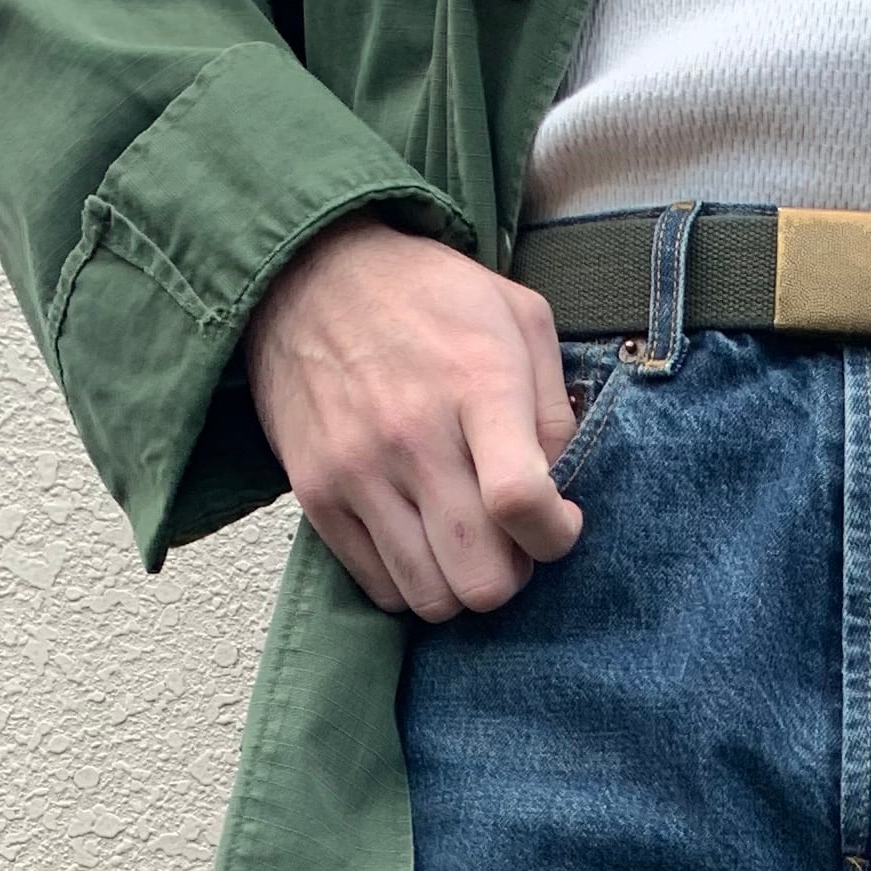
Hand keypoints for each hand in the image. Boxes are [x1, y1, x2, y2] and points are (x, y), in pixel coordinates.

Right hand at [243, 217, 584, 619]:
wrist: (310, 272)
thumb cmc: (429, 298)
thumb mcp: (519, 318)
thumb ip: (555, 409)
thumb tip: (561, 492)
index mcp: (476, 385)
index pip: (520, 501)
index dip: (555, 535)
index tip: (558, 519)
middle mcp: (412, 436)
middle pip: (481, 577)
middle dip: (512, 573)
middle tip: (509, 539)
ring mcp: (357, 470)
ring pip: (431, 598)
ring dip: (460, 585)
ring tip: (463, 540)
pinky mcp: (316, 494)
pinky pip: (379, 587)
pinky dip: (410, 580)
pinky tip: (420, 536)